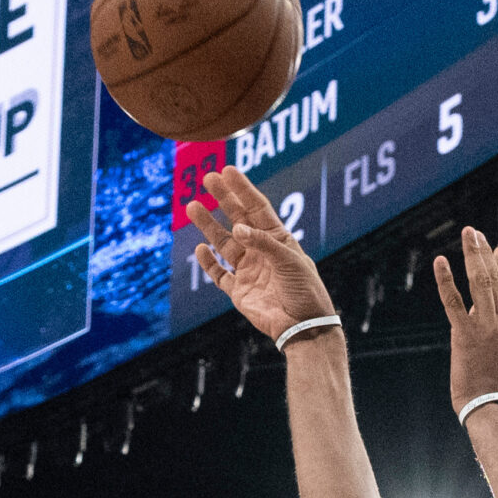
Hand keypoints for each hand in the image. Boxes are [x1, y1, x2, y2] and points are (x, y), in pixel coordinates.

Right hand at [185, 166, 335, 342]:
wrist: (303, 326)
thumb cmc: (305, 290)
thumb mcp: (289, 260)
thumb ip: (262, 243)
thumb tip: (237, 229)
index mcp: (278, 239)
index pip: (257, 208)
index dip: (242, 189)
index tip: (228, 171)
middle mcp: (261, 251)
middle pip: (237, 219)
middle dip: (223, 199)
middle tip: (208, 178)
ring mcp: (248, 270)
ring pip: (223, 243)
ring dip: (208, 225)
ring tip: (192, 206)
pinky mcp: (239, 292)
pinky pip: (219, 274)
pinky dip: (208, 262)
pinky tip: (200, 248)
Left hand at [433, 227, 497, 415]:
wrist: (494, 408)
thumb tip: (478, 307)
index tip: (495, 250)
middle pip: (495, 278)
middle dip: (484, 252)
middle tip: (474, 233)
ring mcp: (487, 326)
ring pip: (479, 282)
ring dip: (472, 255)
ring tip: (467, 235)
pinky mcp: (465, 335)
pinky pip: (453, 300)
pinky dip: (445, 279)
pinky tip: (440, 261)